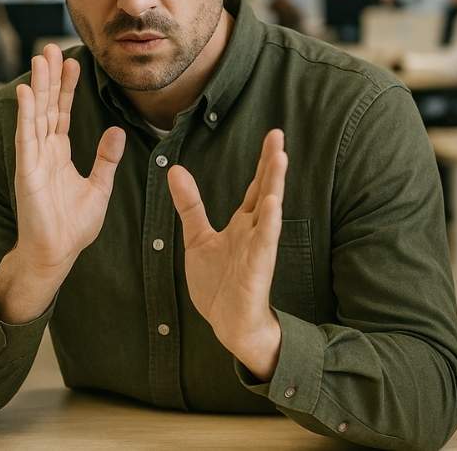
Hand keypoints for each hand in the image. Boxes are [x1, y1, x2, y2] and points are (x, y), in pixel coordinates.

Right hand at [12, 44, 124, 277]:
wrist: (57, 252)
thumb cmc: (74, 225)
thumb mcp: (100, 186)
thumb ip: (106, 159)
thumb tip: (117, 132)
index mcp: (58, 154)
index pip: (61, 112)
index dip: (66, 88)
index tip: (73, 63)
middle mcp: (43, 151)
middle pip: (45, 106)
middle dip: (49, 77)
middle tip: (51, 48)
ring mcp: (33, 159)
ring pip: (35, 114)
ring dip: (37, 86)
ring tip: (40, 58)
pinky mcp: (28, 170)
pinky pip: (26, 137)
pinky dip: (26, 114)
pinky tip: (26, 92)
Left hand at [167, 129, 287, 380]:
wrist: (229, 322)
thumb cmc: (218, 283)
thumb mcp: (197, 238)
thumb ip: (190, 205)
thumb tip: (175, 170)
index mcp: (243, 223)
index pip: (256, 185)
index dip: (263, 161)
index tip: (272, 133)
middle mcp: (254, 229)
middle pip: (266, 188)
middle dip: (272, 162)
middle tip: (278, 134)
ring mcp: (258, 245)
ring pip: (269, 209)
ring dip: (275, 183)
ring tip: (280, 157)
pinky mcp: (259, 264)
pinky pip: (265, 240)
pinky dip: (269, 222)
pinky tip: (273, 204)